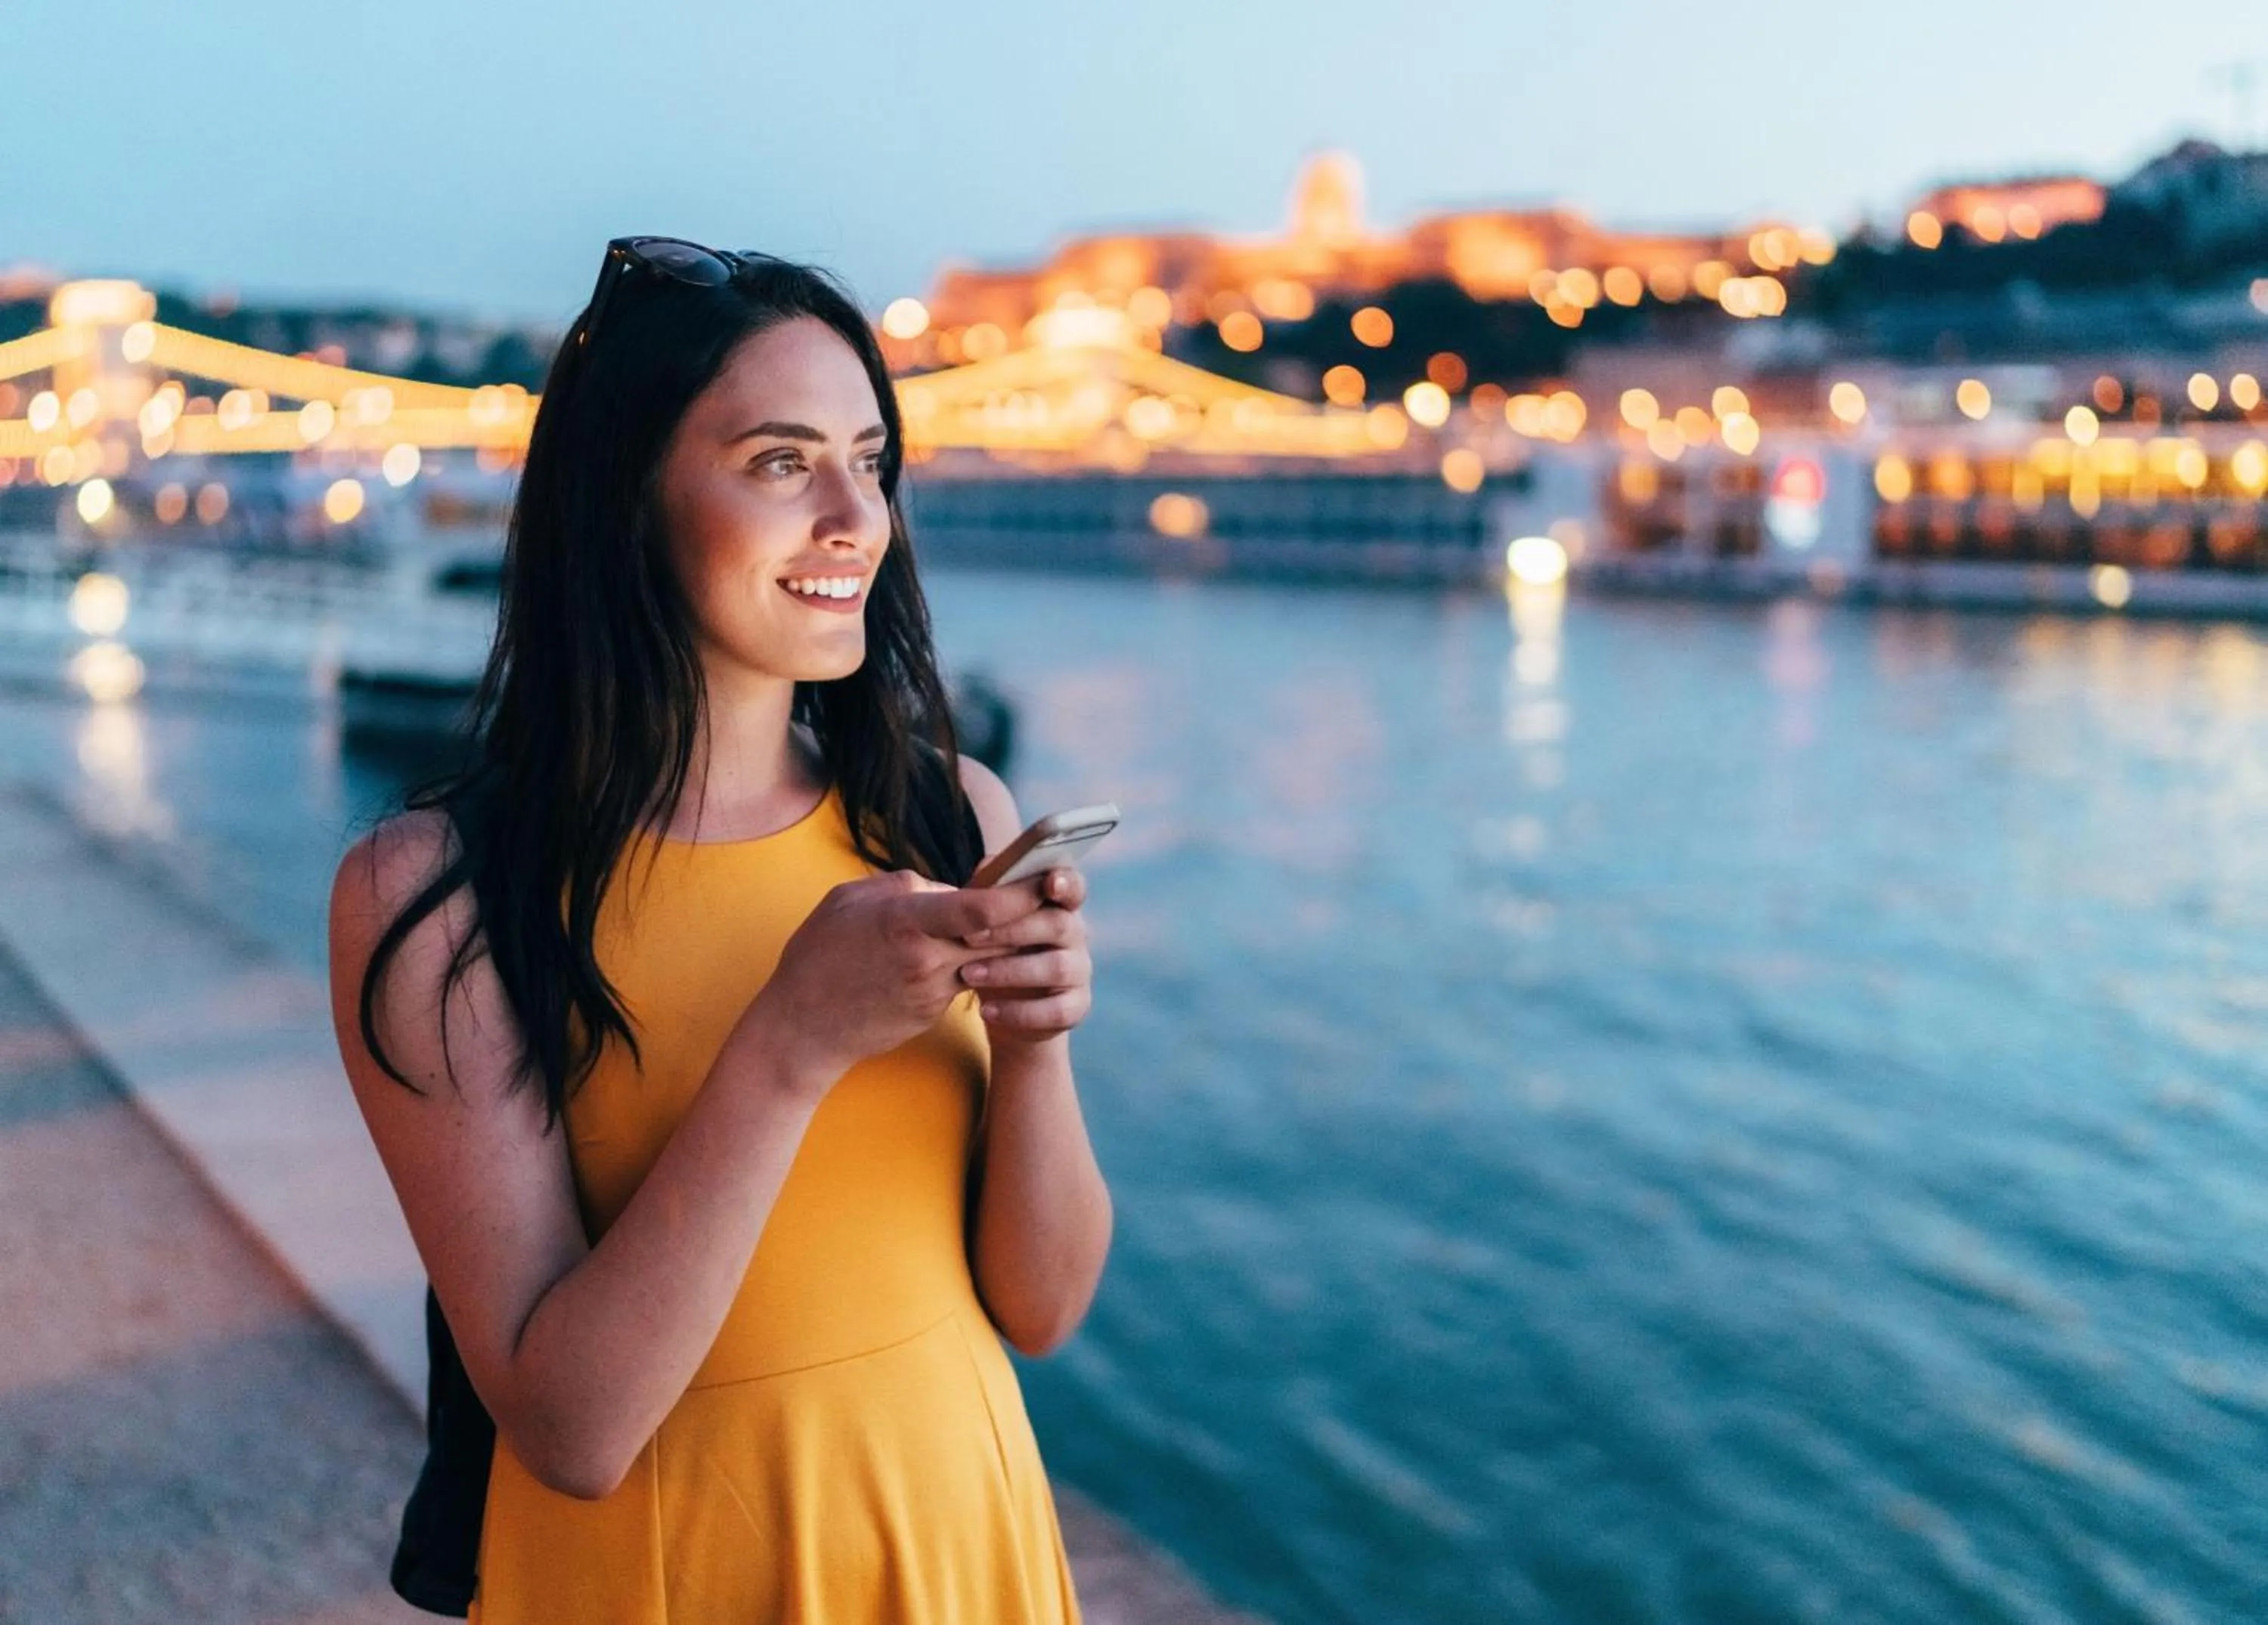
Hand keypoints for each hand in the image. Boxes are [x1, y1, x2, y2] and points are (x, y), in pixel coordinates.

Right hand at [745, 868, 1052, 1094]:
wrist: (800, 1030)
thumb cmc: (817, 956)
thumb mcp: (849, 901)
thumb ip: (903, 887)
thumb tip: (946, 887)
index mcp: (906, 922)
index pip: (982, 908)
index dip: (1020, 893)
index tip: (1044, 875)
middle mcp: (926, 958)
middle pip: (999, 935)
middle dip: (1028, 915)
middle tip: (1054, 893)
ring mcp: (931, 990)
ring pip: (988, 959)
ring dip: (1007, 942)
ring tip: (1023, 919)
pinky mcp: (931, 1010)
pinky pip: (964, 978)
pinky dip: (977, 963)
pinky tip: (980, 950)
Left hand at [955, 865, 1092, 1049]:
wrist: (1001, 1006)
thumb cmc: (992, 948)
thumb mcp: (985, 919)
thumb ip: (988, 892)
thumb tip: (987, 869)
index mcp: (1057, 904)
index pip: (1073, 886)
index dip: (1066, 882)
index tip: (1049, 882)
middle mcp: (1075, 934)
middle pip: (1058, 925)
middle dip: (1012, 930)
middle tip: (969, 937)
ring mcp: (1079, 971)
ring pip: (1056, 967)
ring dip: (1009, 971)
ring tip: (968, 975)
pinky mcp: (1076, 1007)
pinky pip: (1056, 1010)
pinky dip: (1019, 1012)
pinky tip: (987, 1011)